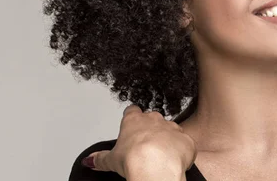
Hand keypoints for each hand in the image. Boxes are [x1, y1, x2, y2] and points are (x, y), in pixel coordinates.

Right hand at [82, 105, 196, 180]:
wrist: (157, 165)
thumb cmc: (135, 158)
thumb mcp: (111, 160)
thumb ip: (100, 158)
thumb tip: (89, 160)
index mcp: (135, 120)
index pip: (132, 111)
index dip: (132, 117)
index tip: (131, 124)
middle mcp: (155, 119)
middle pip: (153, 119)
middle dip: (150, 129)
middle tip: (145, 146)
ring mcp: (172, 127)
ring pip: (170, 129)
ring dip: (167, 139)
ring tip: (161, 156)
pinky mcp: (186, 138)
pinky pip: (184, 142)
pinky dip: (181, 150)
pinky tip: (175, 160)